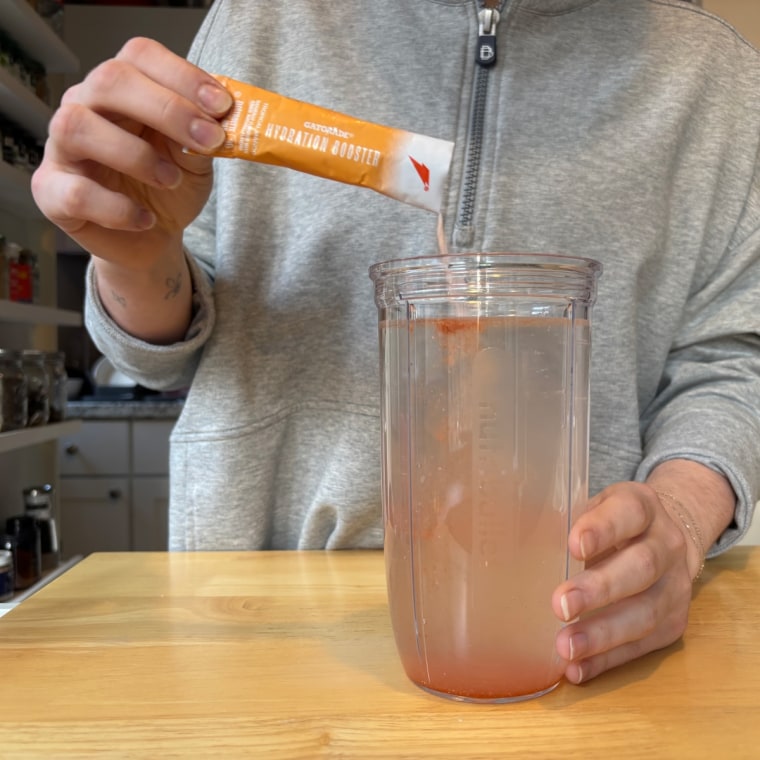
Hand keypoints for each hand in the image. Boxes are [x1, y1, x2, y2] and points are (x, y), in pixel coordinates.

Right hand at [31, 37, 231, 270]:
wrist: (151, 239)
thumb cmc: (169, 186)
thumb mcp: (196, 159)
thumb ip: (205, 138)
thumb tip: (226, 120)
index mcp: (122, 88)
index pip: (140, 56)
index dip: (182, 76)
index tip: (222, 107)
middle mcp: (84, 107)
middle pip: (110, 81)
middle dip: (168, 109)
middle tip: (209, 140)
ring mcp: (62, 148)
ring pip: (79, 127)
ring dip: (136, 154)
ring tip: (171, 180)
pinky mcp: (52, 193)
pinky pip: (76, 193)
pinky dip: (118, 209)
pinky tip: (145, 218)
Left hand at [551, 481, 694, 683]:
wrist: (666, 539)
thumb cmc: (611, 523)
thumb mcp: (592, 507)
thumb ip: (563, 519)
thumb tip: (506, 538)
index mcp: (643, 506)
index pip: (630, 512)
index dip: (603, 529)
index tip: (574, 546)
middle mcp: (666, 545)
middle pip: (641, 567)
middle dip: (600, 589)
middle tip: (560, 605)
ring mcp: (675, 587)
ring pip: (646, 613)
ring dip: (602, 634)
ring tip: (565, 647)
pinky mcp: (674, 625)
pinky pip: (642, 647)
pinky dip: (607, 660)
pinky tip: (577, 669)